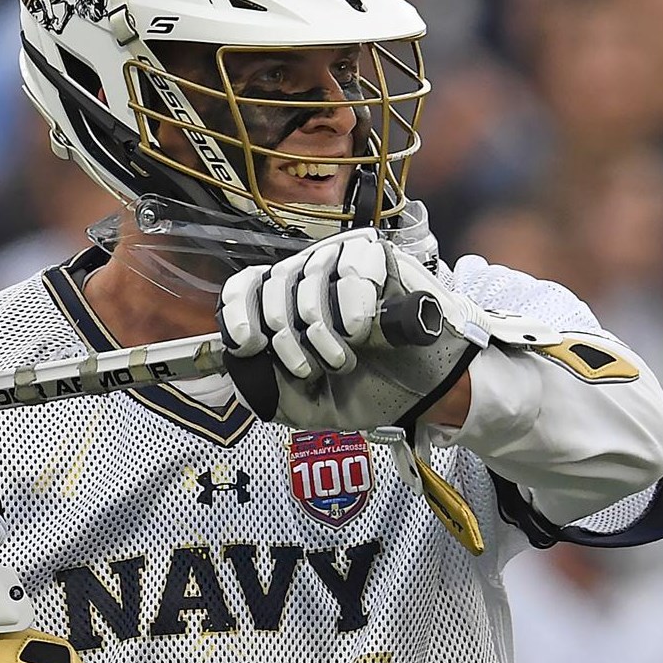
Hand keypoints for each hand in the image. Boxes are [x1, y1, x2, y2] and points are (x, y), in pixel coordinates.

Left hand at [218, 229, 483, 432]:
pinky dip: (352, 314)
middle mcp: (310, 275)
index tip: (249, 345)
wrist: (426, 394)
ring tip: (344, 359)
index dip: (238, 313)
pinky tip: (364, 333)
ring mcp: (343, 262)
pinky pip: (350, 275)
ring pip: (307, 283)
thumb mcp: (304, 404)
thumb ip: (265, 388)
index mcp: (286, 302)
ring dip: (323, 335)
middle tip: (311, 369)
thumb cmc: (369, 391)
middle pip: (272, 285)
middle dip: (286, 339)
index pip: (245, 285)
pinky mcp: (379, 259)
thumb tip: (235, 363)